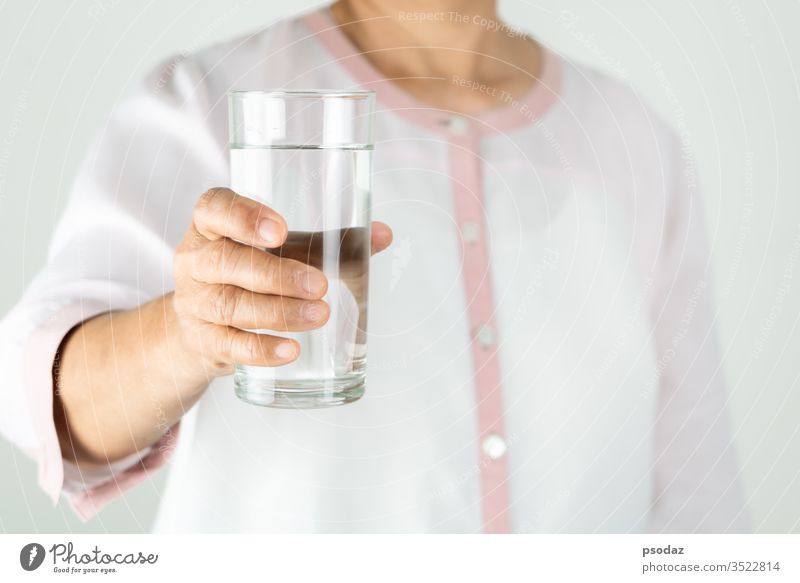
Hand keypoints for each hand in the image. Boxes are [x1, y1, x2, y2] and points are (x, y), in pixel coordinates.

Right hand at [172, 187, 391, 374]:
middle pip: (226, 262)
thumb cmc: (250, 274)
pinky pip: (228, 345)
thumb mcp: (281, 252)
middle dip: (276, 275)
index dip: (243, 217)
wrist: (203, 326)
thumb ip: (328, 242)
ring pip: (230, 305)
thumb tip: (382, 235)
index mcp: (211, 225)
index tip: (281, 231)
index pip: (214, 208)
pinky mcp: (201, 340)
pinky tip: (290, 351)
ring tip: (320, 315)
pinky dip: (260, 350)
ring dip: (279, 312)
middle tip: (320, 284)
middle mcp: (195, 260)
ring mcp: (193, 302)